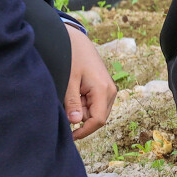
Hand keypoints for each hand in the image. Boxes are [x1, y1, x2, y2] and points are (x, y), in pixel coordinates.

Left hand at [65, 25, 116, 139]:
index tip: (69, 135)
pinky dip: (83, 103)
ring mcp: (108, 89)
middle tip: (66, 105)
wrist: (76, 40)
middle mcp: (110, 91)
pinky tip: (75, 91)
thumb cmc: (72, 57)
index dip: (84, 131)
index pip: (97, 120)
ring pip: (95, 111)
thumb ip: (72, 102)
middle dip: (81, 118)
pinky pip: (94, 104)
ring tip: (70, 94)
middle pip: (97, 117)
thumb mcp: (69, 80)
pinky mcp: (104, 88)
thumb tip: (74, 122)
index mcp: (103, 90)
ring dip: (81, 110)